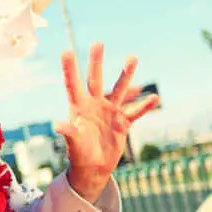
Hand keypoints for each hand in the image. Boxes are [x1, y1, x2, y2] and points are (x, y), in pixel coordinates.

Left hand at [54, 42, 159, 201]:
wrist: (93, 168)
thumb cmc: (79, 155)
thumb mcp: (74, 143)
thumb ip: (69, 132)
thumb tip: (58, 126)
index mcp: (79, 108)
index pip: (73, 85)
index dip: (69, 69)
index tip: (66, 51)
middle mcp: (94, 105)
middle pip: (95, 80)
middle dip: (96, 62)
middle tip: (98, 43)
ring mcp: (110, 112)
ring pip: (119, 90)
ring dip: (126, 75)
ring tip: (132, 58)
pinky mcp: (122, 123)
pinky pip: (135, 112)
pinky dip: (144, 106)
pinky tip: (154, 98)